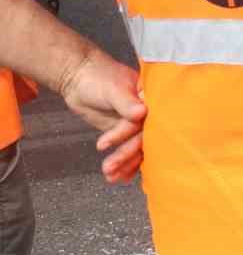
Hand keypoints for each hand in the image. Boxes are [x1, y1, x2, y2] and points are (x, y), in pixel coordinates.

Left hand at [58, 52, 145, 182]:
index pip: (150, 121)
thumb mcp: (112, 89)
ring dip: (124, 163)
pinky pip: (128, 150)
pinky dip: (124, 165)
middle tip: (109, 166)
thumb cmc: (98, 77)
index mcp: (152, 99)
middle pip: (144, 138)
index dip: (133, 135)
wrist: (78, 77)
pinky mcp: (124, 132)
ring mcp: (136, 124)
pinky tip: (118, 177)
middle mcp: (149, 113)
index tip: (108, 142)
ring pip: (136, 148)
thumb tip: (142, 113)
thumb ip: (127, 103)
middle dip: (127, 154)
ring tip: (110, 175)